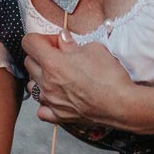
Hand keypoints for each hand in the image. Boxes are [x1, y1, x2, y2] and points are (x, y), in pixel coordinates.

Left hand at [23, 32, 137, 127]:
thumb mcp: (93, 49)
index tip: (56, 42)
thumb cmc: (110, 77)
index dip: (42, 38)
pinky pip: (41, 109)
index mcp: (53, 63)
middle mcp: (47, 82)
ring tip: (57, 76)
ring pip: (31, 85)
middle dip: (40, 55)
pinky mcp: (59, 116)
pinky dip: (45, 102)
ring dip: (40, 77)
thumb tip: (63, 38)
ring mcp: (51, 100)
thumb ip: (72, 43)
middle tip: (59, 56)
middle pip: (28, 61)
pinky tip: (56, 96)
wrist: (124, 105)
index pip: (29, 42)